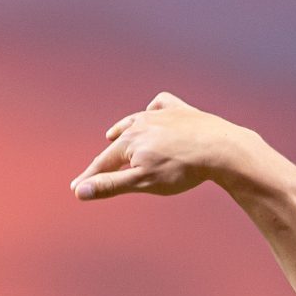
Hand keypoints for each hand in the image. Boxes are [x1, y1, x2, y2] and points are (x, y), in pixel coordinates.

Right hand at [72, 92, 263, 201]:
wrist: (220, 148)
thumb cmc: (181, 169)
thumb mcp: (142, 182)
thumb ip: (110, 185)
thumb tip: (78, 191)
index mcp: (129, 141)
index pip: (103, 163)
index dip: (89, 178)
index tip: (75, 188)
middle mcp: (140, 123)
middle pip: (117, 143)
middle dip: (104, 157)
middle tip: (94, 169)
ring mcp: (161, 115)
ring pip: (135, 121)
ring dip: (122, 129)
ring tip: (112, 134)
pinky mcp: (182, 110)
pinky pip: (162, 104)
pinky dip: (153, 109)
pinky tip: (152, 111)